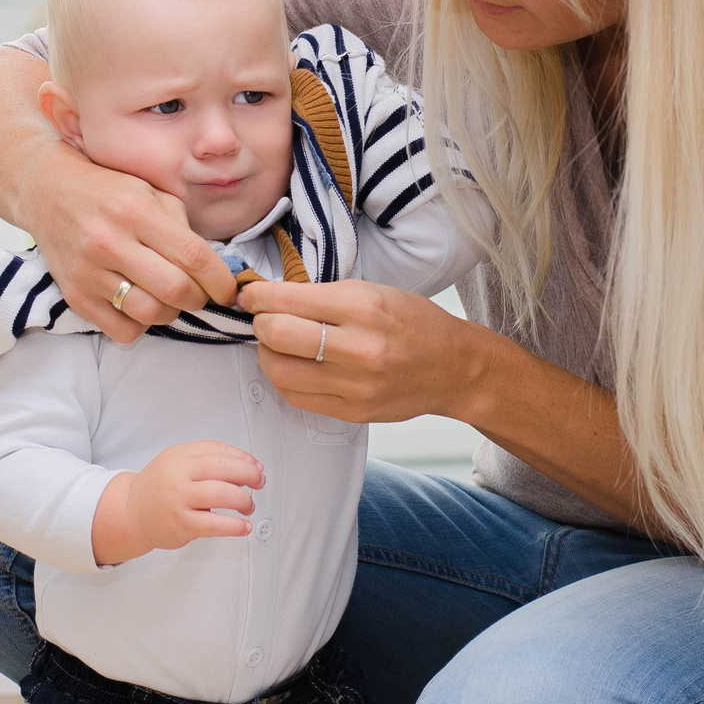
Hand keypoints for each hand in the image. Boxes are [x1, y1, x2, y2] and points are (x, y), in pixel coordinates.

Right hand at [23, 150, 237, 342]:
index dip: (220, 279)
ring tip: (169, 298)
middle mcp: (110, 242)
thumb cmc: (107, 191)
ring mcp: (89, 272)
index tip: (229, 289)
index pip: (193, 256)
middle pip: (175, 289)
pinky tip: (140, 304)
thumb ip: (181, 225)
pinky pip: (122, 330)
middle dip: (200, 298)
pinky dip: (141, 325)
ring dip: (171, 313)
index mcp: (136, 211)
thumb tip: (212, 267)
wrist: (46, 191)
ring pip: (150, 314)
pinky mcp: (74, 295)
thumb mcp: (149, 191)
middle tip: (200, 293)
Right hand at [92, 441, 265, 564]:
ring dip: (243, 500)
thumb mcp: (178, 460)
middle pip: (223, 468)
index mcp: (180, 455)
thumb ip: (207, 458)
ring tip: (248, 506)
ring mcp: (179, 499)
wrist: (132, 512)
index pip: (218, 450)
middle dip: (249, 475)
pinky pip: (214, 524)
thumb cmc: (160, 487)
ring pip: (221, 494)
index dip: (243, 458)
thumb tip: (247, 465)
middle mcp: (179, 474)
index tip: (256, 466)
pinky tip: (243, 527)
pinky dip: (234, 526)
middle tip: (259, 482)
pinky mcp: (181, 524)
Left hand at [241, 279, 488, 423]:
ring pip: (280, 372)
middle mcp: (359, 347)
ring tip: (274, 344)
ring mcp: (356, 385)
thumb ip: (323, 295)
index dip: (258, 297)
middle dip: (259, 324)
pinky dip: (284, 379)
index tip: (250, 295)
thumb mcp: (374, 292)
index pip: (288, 300)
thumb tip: (270, 296)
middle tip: (261, 318)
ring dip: (266, 354)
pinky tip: (291, 365)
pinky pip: (297, 397)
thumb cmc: (414, 322)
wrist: (454, 367)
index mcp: (364, 307)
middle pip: (278, 335)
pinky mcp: (352, 412)